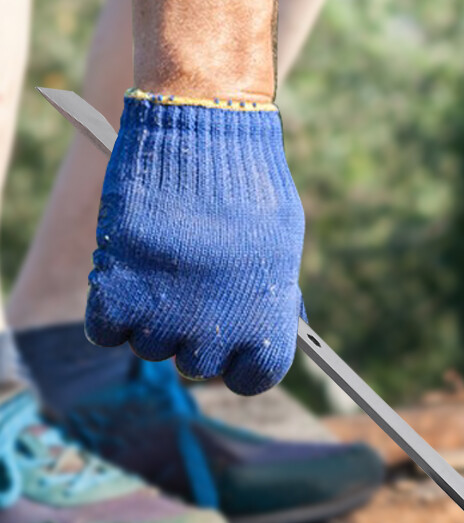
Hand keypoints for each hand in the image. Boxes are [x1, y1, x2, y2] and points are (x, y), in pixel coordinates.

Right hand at [89, 92, 304, 395]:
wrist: (206, 126)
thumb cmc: (252, 182)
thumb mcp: (282, 247)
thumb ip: (272, 298)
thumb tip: (268, 330)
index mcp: (266, 325)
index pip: (254, 380)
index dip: (241, 364)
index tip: (233, 345)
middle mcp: (217, 332)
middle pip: (196, 367)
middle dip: (193, 333)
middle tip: (190, 290)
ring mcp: (166, 316)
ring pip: (150, 348)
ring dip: (151, 317)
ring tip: (161, 268)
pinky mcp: (117, 292)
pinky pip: (106, 331)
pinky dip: (110, 308)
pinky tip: (127, 272)